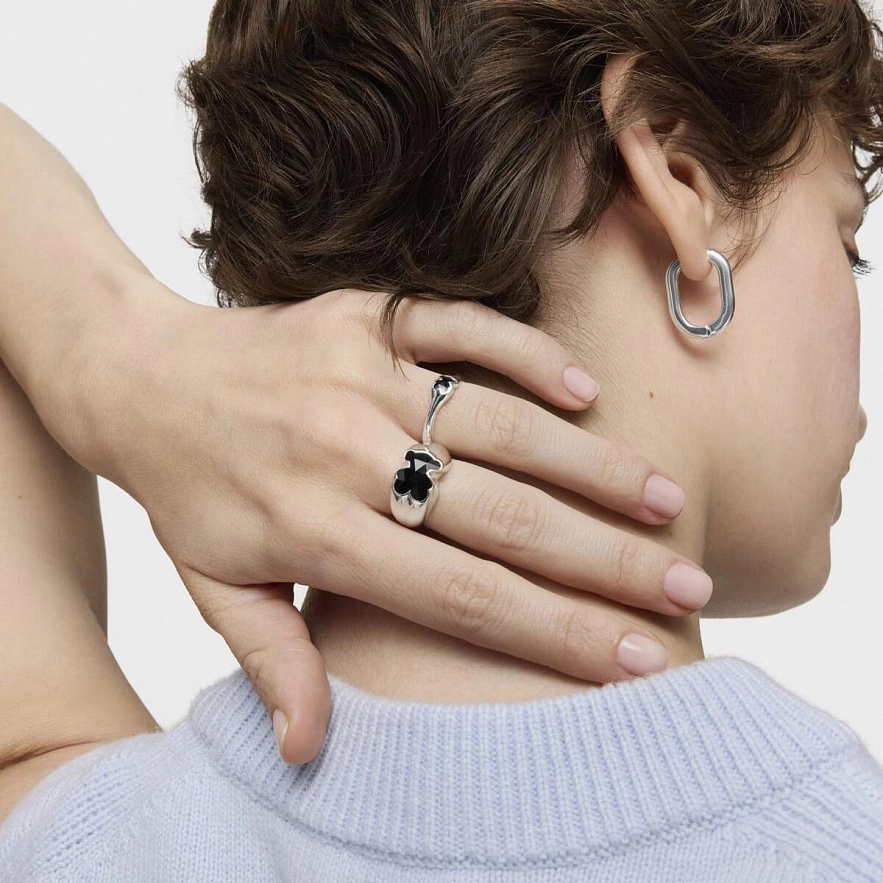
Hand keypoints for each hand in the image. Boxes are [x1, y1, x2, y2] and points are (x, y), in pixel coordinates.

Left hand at [51, 275, 704, 763]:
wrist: (139, 373)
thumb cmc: (185, 488)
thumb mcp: (210, 585)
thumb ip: (271, 658)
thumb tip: (312, 749)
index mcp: (317, 532)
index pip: (462, 595)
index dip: (557, 631)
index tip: (638, 658)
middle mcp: (349, 454)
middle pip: (501, 516)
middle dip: (605, 560)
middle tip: (688, 588)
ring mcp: (362, 376)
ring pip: (499, 425)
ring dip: (590, 464)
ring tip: (664, 502)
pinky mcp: (367, 316)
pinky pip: (462, 329)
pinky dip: (527, 356)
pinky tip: (584, 392)